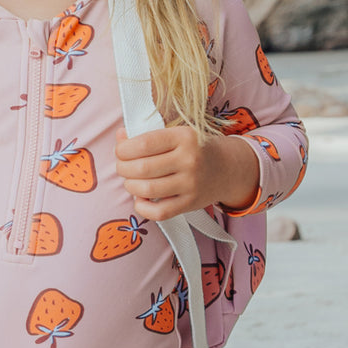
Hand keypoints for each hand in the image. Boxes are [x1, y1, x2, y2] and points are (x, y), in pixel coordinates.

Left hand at [114, 128, 259, 220]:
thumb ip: (147, 135)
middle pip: (142, 168)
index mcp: (184, 136)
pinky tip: (141, 198)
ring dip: (130, 186)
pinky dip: (142, 207)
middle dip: (123, 168)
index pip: (143, 144)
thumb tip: (120, 136)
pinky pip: (159, 212)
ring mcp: (191, 183)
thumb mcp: (175, 134)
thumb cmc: (193, 148)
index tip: (120, 151)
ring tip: (131, 181)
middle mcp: (189, 160)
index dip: (123, 149)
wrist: (227, 168)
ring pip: (147, 189)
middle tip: (122, 167)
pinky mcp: (191, 204)